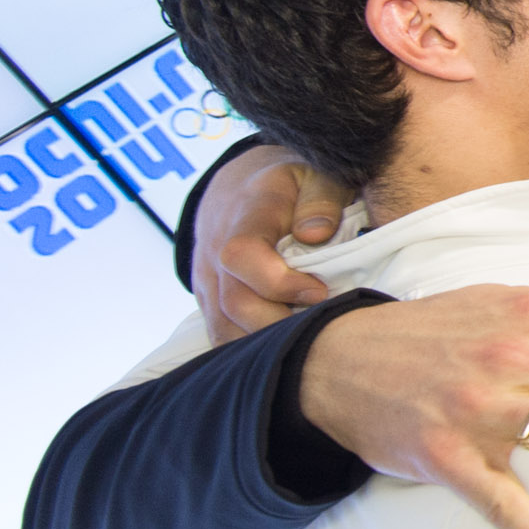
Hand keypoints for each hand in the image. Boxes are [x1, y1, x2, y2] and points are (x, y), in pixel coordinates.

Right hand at [191, 144, 351, 340]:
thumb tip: (317, 233)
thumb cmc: (291, 185)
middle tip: (322, 324)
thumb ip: (321, 200)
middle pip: (234, 303)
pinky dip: (251, 352)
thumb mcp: (316, 176)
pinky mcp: (208, 302)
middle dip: (282, 322)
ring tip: (308, 338)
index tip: (319, 290)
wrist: (240, 189)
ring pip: (224, 329)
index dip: (278, 282)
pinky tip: (285, 351)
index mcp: (245, 216)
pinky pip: (221, 337)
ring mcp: (206, 280)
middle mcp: (215, 251)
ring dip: (267, 343)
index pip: (242, 255)